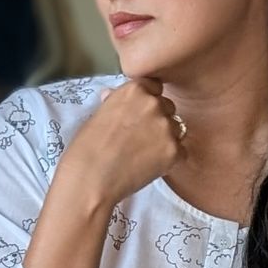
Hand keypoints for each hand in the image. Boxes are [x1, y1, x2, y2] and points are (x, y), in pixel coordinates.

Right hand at [58, 76, 186, 210]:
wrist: (90, 180)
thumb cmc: (86, 149)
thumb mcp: (97, 115)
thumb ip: (115, 102)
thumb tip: (111, 94)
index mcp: (135, 90)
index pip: (155, 87)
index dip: (148, 102)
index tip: (139, 115)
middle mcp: (154, 104)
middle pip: (168, 108)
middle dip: (157, 121)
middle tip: (139, 139)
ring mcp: (166, 127)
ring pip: (176, 130)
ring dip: (166, 140)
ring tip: (143, 155)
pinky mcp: (174, 151)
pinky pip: (180, 152)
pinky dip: (169, 160)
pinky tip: (149, 167)